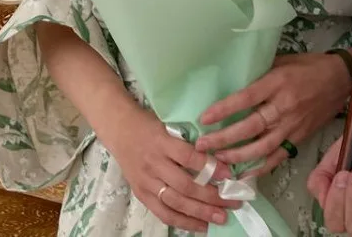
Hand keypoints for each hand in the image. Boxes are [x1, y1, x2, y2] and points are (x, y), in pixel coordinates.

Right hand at [101, 104, 238, 232]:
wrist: (119, 129)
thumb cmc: (150, 124)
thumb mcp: (170, 125)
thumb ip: (190, 141)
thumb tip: (220, 157)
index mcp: (162, 142)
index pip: (189, 157)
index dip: (211, 167)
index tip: (230, 174)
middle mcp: (153, 164)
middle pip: (184, 185)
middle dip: (211, 197)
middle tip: (232, 203)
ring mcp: (146, 182)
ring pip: (175, 202)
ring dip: (200, 213)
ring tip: (220, 218)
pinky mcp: (141, 195)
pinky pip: (162, 213)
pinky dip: (182, 222)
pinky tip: (200, 226)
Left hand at [196, 52, 351, 175]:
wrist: (342, 79)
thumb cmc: (310, 66)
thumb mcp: (283, 61)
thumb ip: (260, 73)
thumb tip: (234, 82)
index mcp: (278, 82)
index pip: (246, 98)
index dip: (224, 109)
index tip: (204, 118)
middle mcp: (284, 105)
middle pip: (250, 127)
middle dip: (223, 139)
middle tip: (202, 145)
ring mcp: (293, 125)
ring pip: (261, 147)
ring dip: (237, 156)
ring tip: (217, 161)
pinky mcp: (300, 138)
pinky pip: (277, 156)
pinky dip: (260, 167)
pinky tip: (242, 174)